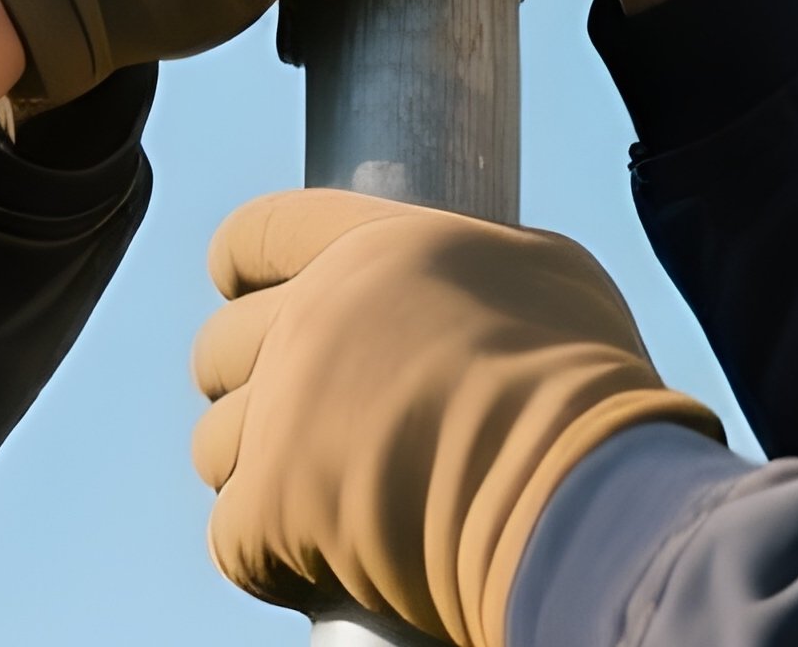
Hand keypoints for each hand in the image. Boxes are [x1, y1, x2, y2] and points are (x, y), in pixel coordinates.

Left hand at [191, 191, 720, 646]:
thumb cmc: (583, 384)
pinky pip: (230, 538)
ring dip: (257, 475)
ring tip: (321, 501)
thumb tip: (470, 286)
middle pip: (217, 345)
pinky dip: (267, 557)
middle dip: (248, 384)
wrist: (574, 492)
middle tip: (307, 422)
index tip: (252, 294)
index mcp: (369, 246)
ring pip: (214, 444)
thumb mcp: (544, 271)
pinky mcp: (271, 505)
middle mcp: (311, 314)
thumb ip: (474, 263)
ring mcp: (284, 407)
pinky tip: (324, 563)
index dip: (244, 270)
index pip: (253, 234)